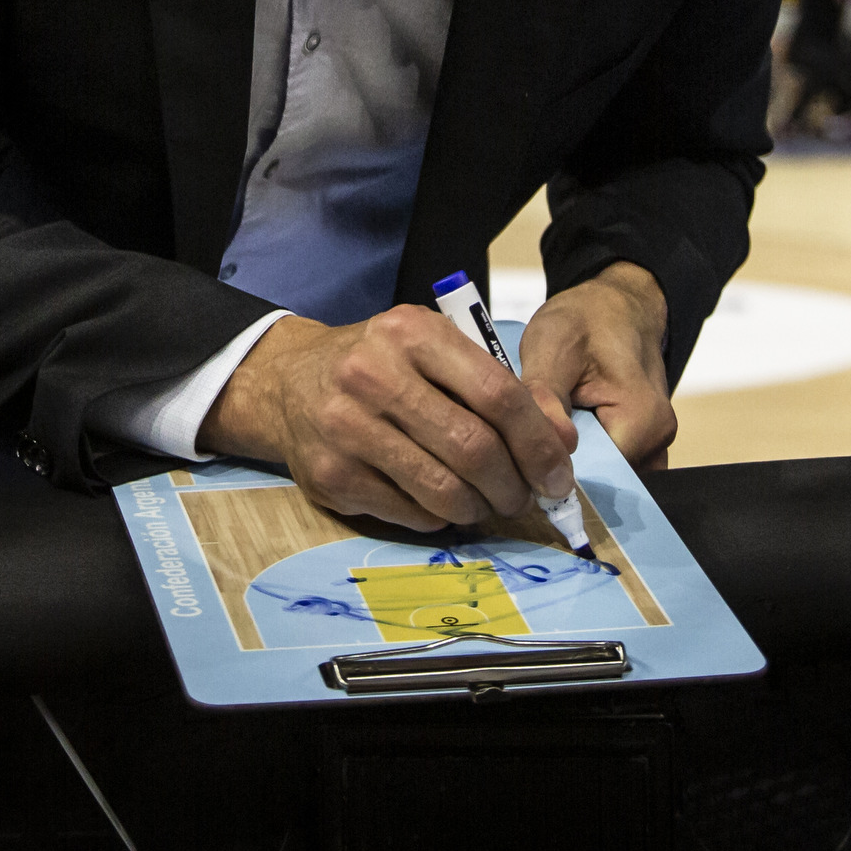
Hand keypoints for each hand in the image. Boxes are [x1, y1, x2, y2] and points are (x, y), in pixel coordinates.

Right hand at [201, 305, 576, 532]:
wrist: (288, 381)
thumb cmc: (381, 365)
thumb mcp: (437, 352)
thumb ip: (503, 389)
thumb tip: (562, 443)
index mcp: (412, 333)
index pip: (497, 394)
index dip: (538, 443)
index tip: (557, 474)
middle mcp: (373, 374)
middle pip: (473, 449)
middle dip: (513, 485)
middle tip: (522, 498)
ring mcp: (346, 427)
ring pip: (443, 490)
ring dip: (479, 508)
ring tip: (485, 503)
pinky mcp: (330, 475)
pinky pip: (410, 513)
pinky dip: (439, 516)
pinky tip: (439, 501)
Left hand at [518, 262, 675, 467]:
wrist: (613, 305)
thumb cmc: (585, 319)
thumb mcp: (552, 346)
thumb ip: (545, 396)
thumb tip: (547, 448)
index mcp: (644, 422)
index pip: (593, 474)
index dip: (551, 468)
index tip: (515, 458)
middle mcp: (657, 442)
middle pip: (598, 479)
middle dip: (558, 466)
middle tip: (521, 440)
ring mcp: (652, 447)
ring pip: (599, 473)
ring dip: (568, 459)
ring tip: (540, 429)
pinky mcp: (638, 445)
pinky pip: (605, 464)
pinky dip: (579, 453)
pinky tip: (558, 429)